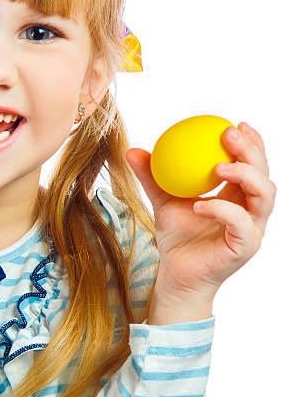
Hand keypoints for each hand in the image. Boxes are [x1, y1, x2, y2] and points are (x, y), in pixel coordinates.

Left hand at [126, 122, 275, 298]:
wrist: (176, 273)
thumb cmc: (176, 235)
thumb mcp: (161, 199)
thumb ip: (151, 176)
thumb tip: (132, 150)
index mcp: (237, 195)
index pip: (252, 164)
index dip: (251, 143)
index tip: (234, 124)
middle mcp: (250, 209)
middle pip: (264, 174)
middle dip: (252, 150)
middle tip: (229, 134)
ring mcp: (252, 228)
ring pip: (264, 196)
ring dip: (244, 176)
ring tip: (218, 167)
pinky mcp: (246, 247)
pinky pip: (241, 223)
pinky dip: (222, 210)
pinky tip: (200, 204)